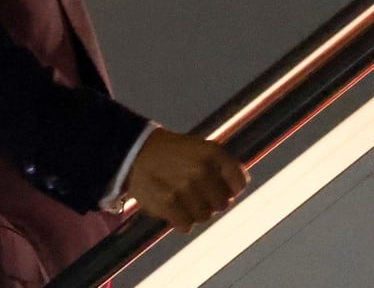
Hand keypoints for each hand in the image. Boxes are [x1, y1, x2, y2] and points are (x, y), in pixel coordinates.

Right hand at [127, 127, 248, 232]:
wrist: (135, 151)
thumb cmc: (171, 153)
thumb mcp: (200, 148)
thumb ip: (222, 168)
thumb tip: (234, 195)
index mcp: (213, 153)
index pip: (239, 184)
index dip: (229, 189)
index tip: (216, 186)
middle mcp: (202, 169)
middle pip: (222, 204)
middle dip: (210, 201)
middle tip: (192, 191)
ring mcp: (185, 187)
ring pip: (204, 217)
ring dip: (193, 211)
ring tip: (179, 196)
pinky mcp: (167, 203)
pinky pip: (186, 225)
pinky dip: (178, 219)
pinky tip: (170, 205)